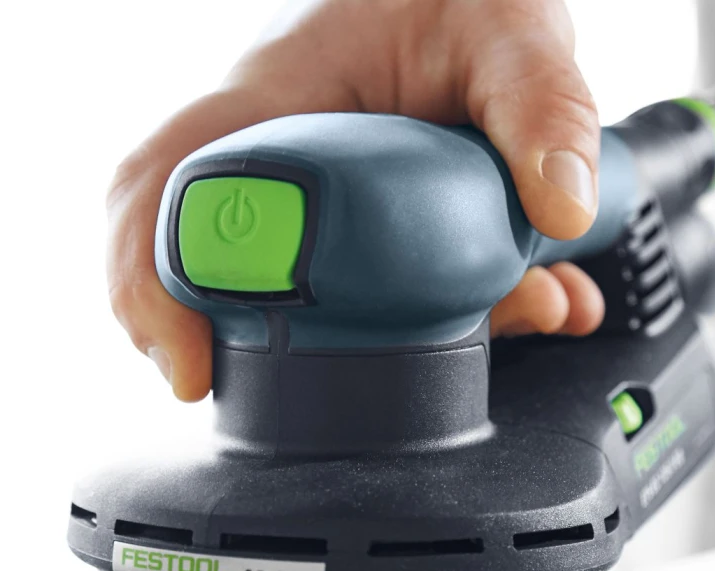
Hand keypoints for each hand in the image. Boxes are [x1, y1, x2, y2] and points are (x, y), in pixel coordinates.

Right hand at [108, 0, 606, 399]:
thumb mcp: (511, 30)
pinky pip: (404, 294)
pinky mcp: (380, 230)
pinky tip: (540, 302)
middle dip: (290, 350)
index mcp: (277, 97)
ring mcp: (329, 199)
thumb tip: (562, 207)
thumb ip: (541, 106)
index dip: (152, 281)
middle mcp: (287, 155)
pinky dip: (477, 316)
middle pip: (226, 276)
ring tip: (518, 314)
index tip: (192, 365)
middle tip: (363, 390)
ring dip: (423, 339)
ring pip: (330, 303)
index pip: (168, 185)